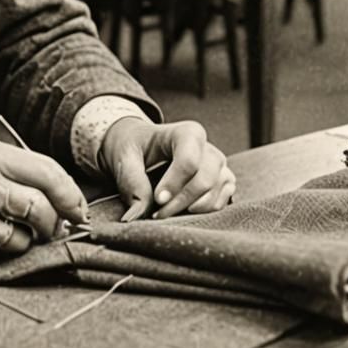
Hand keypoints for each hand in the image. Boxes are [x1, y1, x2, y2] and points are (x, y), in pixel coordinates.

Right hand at [0, 139, 87, 257]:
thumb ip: (9, 175)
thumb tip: (56, 200)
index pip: (48, 166)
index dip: (70, 191)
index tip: (77, 209)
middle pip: (50, 187)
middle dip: (66, 212)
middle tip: (63, 227)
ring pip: (37, 214)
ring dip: (42, 232)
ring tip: (28, 235)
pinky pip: (13, 241)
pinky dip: (14, 247)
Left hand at [98, 118, 234, 221]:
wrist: (141, 145)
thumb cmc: (134, 146)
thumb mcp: (124, 156)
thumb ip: (131, 182)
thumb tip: (136, 215)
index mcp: (186, 133)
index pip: (189, 161)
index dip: (174, 184)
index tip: (158, 200)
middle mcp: (207, 147)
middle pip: (204, 180)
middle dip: (180, 202)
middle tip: (158, 213)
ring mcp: (218, 165)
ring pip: (215, 194)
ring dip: (191, 209)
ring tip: (165, 212)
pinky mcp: (223, 181)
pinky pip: (221, 202)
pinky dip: (203, 212)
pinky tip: (181, 210)